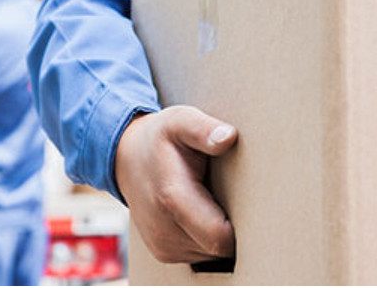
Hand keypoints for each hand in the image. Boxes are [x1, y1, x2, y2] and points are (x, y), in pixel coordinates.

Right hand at [115, 105, 237, 262]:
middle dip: (233, 229)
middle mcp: (164, 229)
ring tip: (214, 202)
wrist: (126, 157)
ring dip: (218, 234)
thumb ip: (204, 129)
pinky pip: (199, 256)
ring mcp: (162, 245)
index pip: (220, 237)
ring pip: (211, 255)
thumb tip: (228, 137)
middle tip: (233, 196)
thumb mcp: (181, 122)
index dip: (241, 226)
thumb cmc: (160, 138)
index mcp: (172, 198)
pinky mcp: (163, 252)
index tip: (251, 204)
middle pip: (219, 249)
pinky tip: (203, 213)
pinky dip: (206, 239)